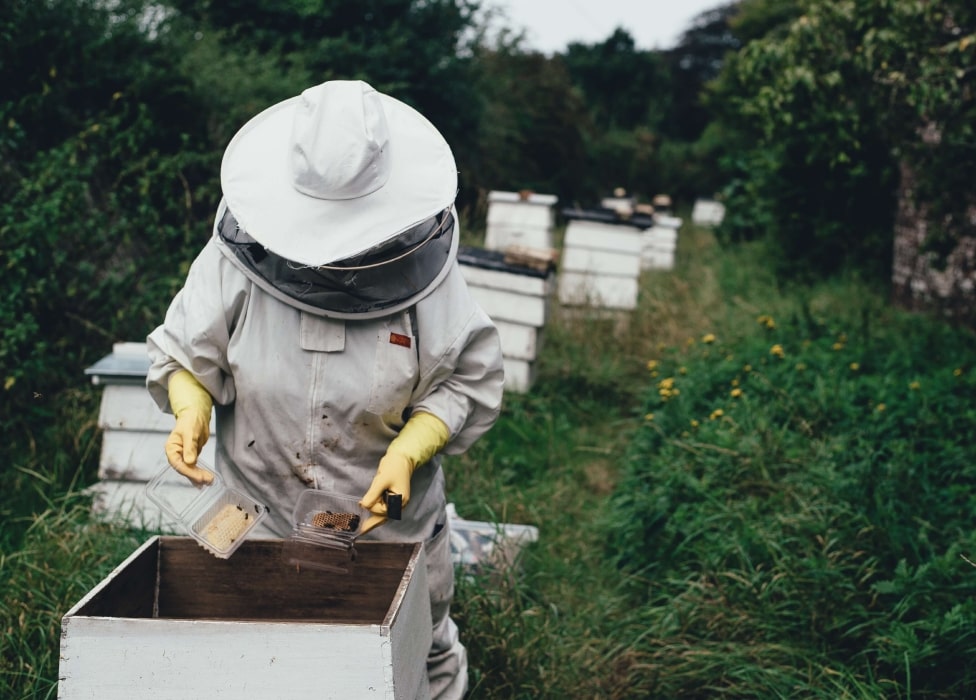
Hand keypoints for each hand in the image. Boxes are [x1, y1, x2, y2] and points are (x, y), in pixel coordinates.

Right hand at [165, 369, 213, 485]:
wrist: (196, 415)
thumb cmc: (191, 421)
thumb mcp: (190, 433)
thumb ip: (190, 447)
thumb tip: (189, 462)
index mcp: (171, 448)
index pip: (178, 463)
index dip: (188, 472)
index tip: (199, 477)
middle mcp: (176, 454)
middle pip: (184, 469)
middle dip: (195, 475)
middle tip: (207, 480)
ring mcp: (183, 456)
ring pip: (189, 470)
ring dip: (198, 476)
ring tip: (209, 482)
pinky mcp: (191, 456)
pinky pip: (194, 467)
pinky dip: (199, 473)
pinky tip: (205, 480)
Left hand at [359, 453, 411, 534]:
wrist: (401, 458)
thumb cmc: (394, 467)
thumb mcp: (381, 480)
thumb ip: (373, 494)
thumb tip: (364, 506)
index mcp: (400, 500)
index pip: (383, 510)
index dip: (371, 507)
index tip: (362, 503)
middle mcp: (400, 504)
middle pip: (384, 516)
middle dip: (372, 522)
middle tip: (361, 531)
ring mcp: (397, 502)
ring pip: (383, 514)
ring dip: (374, 518)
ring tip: (363, 528)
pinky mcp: (392, 498)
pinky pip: (384, 509)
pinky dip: (376, 513)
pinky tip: (370, 521)